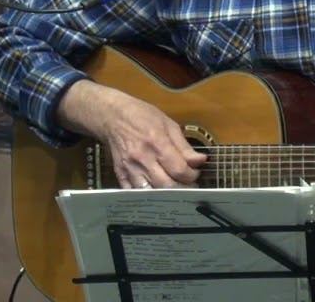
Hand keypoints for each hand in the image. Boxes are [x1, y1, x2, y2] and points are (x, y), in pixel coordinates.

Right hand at [58, 80, 205, 188]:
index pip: (179, 170)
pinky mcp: (120, 175)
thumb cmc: (143, 117)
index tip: (196, 174)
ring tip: (176, 191)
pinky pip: (134, 194)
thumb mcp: (168, 124)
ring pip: (151, 193)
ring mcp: (130, 169)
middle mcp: (143, 159)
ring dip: (166, 196)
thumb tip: (201, 160)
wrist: (113, 116)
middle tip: (189, 186)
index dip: (192, 175)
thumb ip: (184, 146)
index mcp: (158, 143)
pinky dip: (146, 197)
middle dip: (182, 189)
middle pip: (166, 185)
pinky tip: (157, 194)